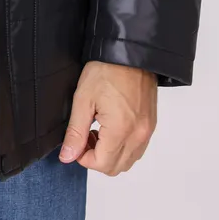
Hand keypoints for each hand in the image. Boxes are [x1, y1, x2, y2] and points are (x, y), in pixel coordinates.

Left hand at [58, 60, 156, 174]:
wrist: (129, 51)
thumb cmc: (106, 70)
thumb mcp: (83, 99)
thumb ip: (75, 132)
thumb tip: (67, 156)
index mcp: (121, 130)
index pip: (102, 164)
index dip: (84, 158)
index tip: (77, 142)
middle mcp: (139, 135)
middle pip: (116, 168)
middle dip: (97, 158)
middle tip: (85, 137)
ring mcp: (148, 130)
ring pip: (128, 160)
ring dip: (111, 154)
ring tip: (98, 130)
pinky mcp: (151, 124)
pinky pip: (138, 148)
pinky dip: (123, 146)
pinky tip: (111, 127)